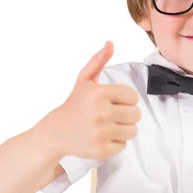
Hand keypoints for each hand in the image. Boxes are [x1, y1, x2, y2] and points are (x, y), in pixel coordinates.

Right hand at [45, 41, 140, 159]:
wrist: (56, 132)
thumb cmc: (75, 104)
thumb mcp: (84, 80)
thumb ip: (98, 61)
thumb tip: (110, 43)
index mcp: (99, 94)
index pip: (133, 96)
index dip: (126, 99)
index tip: (114, 101)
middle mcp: (100, 113)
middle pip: (136, 115)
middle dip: (127, 114)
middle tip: (112, 115)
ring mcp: (100, 133)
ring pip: (133, 131)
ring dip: (124, 129)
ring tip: (109, 126)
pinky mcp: (100, 149)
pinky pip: (123, 145)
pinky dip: (116, 142)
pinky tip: (103, 137)